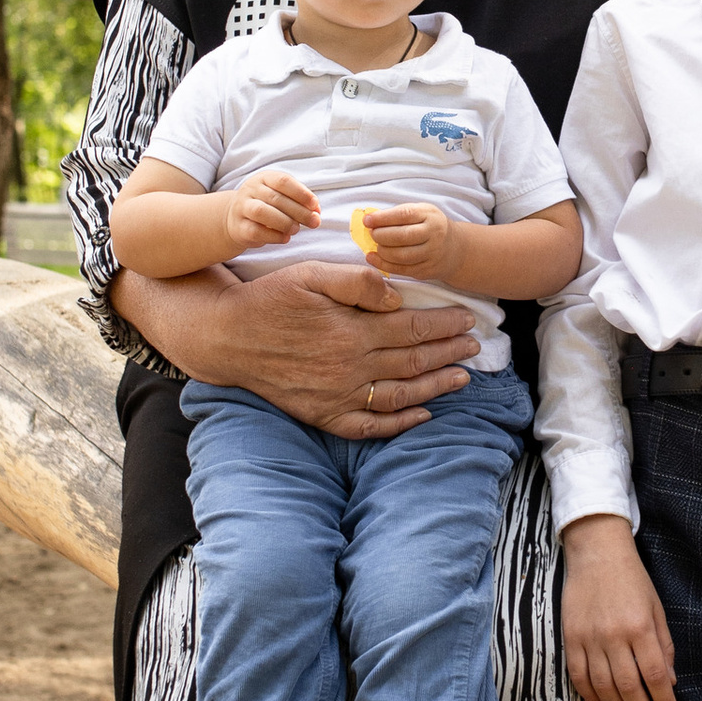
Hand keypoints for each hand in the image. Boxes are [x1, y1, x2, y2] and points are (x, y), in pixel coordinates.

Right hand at [112, 257, 479, 436]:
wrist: (227, 337)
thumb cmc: (270, 299)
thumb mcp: (312, 274)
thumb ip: (358, 284)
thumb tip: (397, 297)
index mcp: (352, 331)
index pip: (412, 328)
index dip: (444, 324)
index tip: (467, 318)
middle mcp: (350, 367)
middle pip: (414, 362)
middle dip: (449, 352)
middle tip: (474, 345)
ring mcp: (338, 395)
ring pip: (401, 395)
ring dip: (437, 387)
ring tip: (463, 378)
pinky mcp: (324, 415)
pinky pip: (370, 426)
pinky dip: (400, 423)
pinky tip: (423, 415)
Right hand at [226, 168, 320, 251]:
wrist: (236, 219)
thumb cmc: (268, 206)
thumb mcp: (282, 197)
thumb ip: (300, 202)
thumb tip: (317, 212)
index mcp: (264, 178)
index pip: (283, 181)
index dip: (301, 193)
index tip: (315, 205)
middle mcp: (250, 190)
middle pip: (275, 198)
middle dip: (299, 211)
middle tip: (314, 222)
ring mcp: (242, 208)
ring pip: (261, 212)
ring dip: (284, 222)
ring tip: (296, 229)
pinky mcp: (239, 227)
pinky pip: (255, 231)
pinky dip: (274, 236)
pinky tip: (285, 238)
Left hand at [355, 198, 450, 277]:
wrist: (453, 249)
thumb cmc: (428, 226)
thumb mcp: (420, 212)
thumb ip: (398, 214)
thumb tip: (370, 220)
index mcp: (430, 215)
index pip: (404, 214)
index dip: (383, 218)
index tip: (367, 220)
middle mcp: (434, 234)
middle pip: (403, 236)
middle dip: (381, 235)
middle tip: (372, 234)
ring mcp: (432, 254)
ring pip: (401, 256)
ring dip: (382, 251)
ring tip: (375, 246)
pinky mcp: (426, 270)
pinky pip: (402, 270)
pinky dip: (383, 264)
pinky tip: (373, 258)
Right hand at [562, 516, 678, 700]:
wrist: (597, 553)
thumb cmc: (632, 580)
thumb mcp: (657, 609)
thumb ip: (664, 645)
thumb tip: (670, 681)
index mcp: (640, 626)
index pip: (655, 675)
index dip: (664, 700)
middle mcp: (614, 635)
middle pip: (630, 686)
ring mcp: (589, 638)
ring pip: (603, 686)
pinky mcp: (571, 637)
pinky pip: (579, 676)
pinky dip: (591, 695)